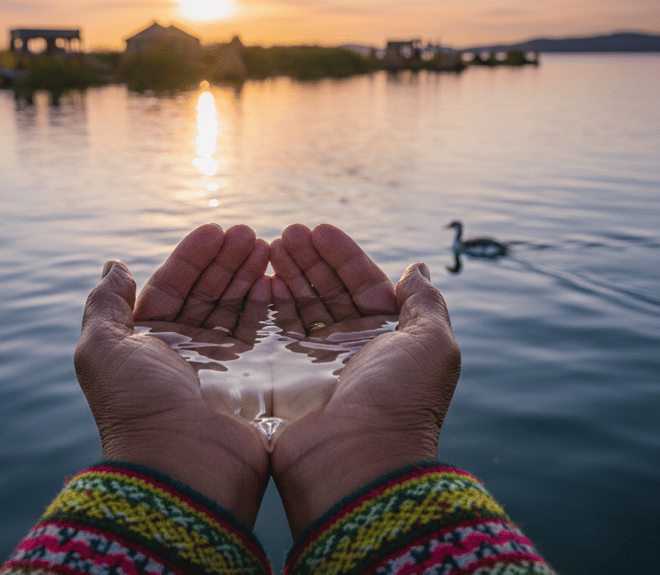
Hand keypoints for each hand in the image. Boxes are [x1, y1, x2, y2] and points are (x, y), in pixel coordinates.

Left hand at [74, 224, 270, 526]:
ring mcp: (219, 365)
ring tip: (266, 246)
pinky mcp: (250, 379)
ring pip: (235, 308)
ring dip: (248, 275)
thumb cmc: (137, 404)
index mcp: (148, 341)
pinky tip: (275, 281)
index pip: (173, 286)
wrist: (181, 466)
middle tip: (250, 233)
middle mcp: (183, 351)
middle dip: (226, 261)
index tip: (216, 229)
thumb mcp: (103, 349)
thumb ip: (105, 304)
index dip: (193, 257)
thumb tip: (114, 265)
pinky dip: (266, 305)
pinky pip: (259, 332)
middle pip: (208, 293)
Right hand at [269, 224, 460, 535]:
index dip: (342, 255)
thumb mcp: (431, 344)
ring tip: (270, 246)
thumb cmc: (399, 401)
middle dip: (308, 259)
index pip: (362, 284)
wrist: (356, 463)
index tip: (319, 229)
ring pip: (298, 307)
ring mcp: (314, 364)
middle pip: (326, 291)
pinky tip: (259, 281)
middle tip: (287, 233)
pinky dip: (267, 305)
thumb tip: (418, 267)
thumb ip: (425, 302)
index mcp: (387, 338)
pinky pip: (273, 332)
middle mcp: (350, 350)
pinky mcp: (283, 378)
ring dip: (286, 275)